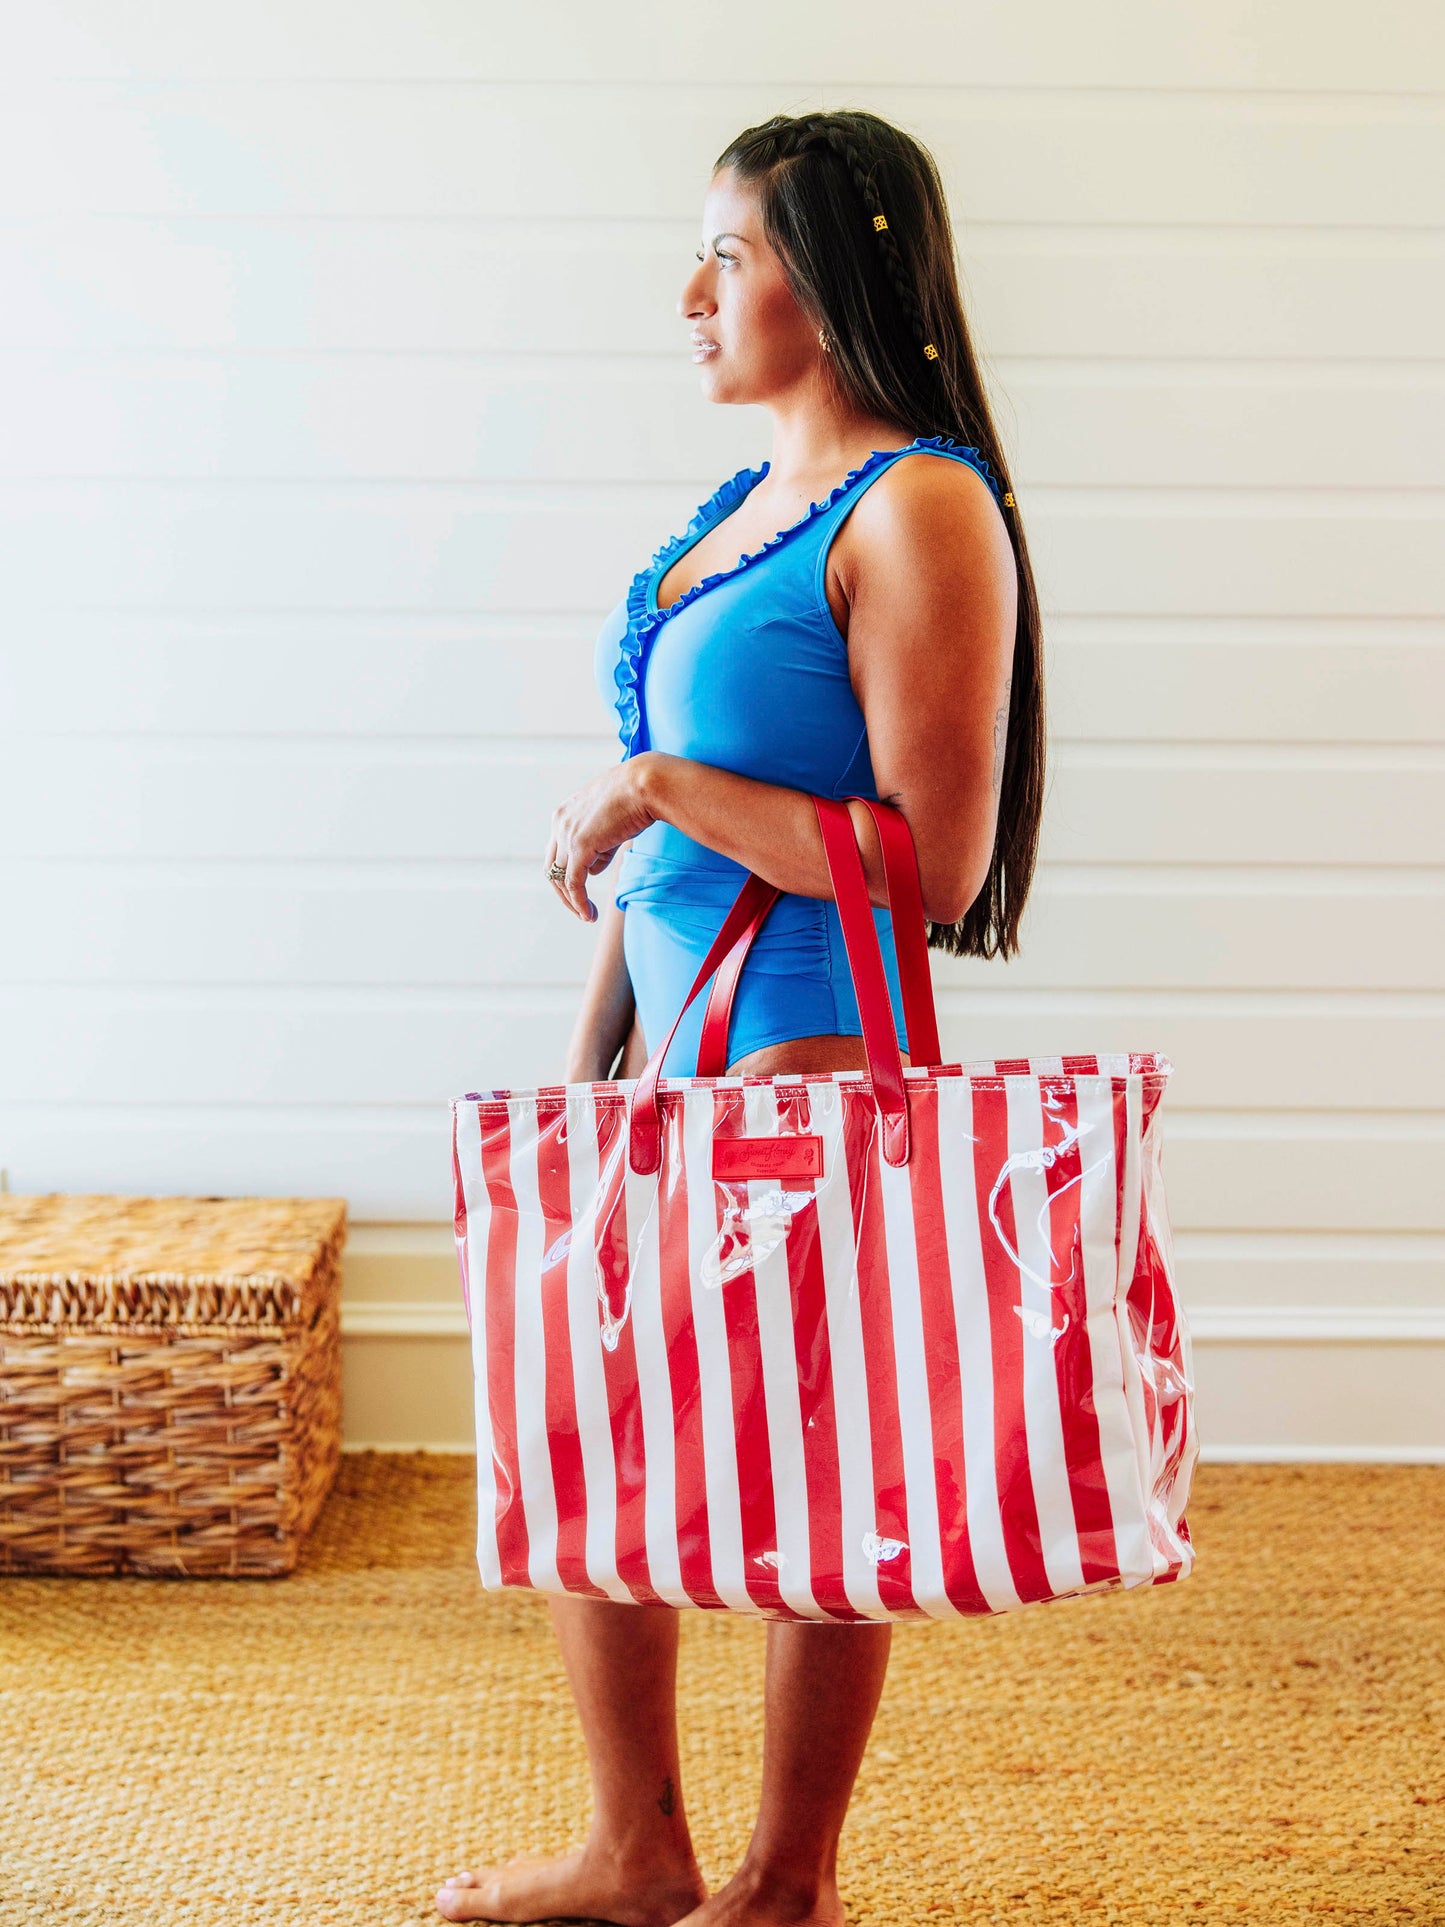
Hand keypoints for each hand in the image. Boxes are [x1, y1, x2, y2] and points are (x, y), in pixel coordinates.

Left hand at [544, 755, 658, 921]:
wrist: (646, 783)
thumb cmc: (637, 796)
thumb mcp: (611, 820)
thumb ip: (599, 844)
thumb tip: (594, 868)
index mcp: (563, 815)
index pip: (556, 852)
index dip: (567, 874)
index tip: (581, 889)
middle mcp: (559, 823)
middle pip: (552, 868)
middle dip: (564, 892)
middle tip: (579, 909)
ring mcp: (567, 834)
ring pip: (561, 879)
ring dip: (572, 902)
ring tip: (587, 916)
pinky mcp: (580, 846)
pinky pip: (574, 883)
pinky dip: (579, 902)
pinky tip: (589, 915)